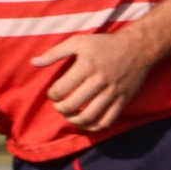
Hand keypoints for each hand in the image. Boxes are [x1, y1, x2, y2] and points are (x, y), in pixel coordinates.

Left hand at [32, 30, 154, 132]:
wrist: (137, 48)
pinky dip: (94, 127)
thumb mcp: (78, 42)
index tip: (54, 93)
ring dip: (74, 121)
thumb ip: (54, 53)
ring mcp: (112, 93)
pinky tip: (86, 123)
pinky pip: (106, 121)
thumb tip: (33, 63)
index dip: (52, 95)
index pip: (61, 90)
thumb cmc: (104, 44)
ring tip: (70, 115)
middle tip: (59, 105)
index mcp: (86, 66)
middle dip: (60, 109)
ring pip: (88, 117)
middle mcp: (99, 81)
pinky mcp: (122, 101)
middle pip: (72, 106)